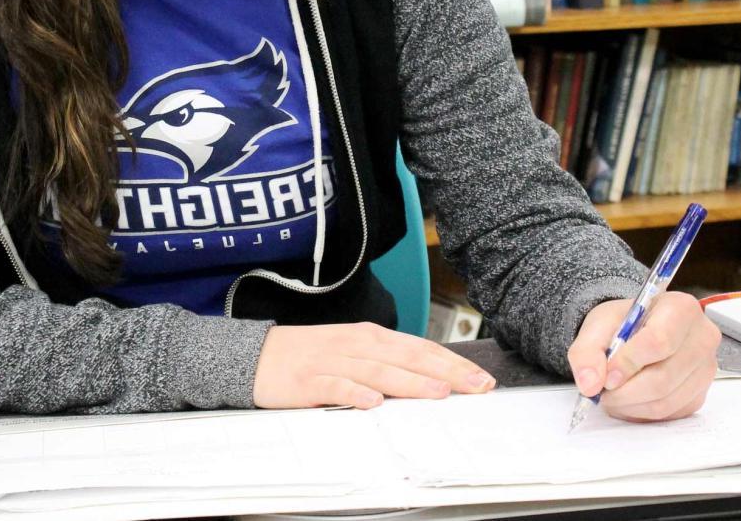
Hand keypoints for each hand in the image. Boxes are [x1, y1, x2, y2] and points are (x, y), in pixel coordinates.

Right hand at [253, 322, 495, 408]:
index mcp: (370, 336)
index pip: (419, 348)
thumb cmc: (312, 356)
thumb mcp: (353, 352)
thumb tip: (431, 378)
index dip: (452, 362)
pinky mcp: (308, 382)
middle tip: (476, 386)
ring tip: (438, 392)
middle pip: (407, 357)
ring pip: (378, 371)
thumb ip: (388, 363)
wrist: (259, 355)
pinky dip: (354, 393)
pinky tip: (373, 403)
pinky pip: (334, 388)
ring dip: (409, 382)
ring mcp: (332, 362)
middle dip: (445, 372)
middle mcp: (356, 344)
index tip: (480, 377)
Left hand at [567, 292, 720, 421]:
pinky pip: (670, 413)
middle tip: (602, 392)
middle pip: (664, 376)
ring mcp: (705, 369)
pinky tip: (627, 400)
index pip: (659, 341)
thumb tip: (589, 384)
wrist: (634, 332)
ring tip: (610, 396)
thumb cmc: (622, 323)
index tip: (606, 376)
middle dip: (626, 390)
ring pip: (666, 400)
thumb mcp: (597, 325)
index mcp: (681, 308)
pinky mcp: (700, 394)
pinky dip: (642, 412)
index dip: (629, 363)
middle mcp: (702, 338)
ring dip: (631, 404)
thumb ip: (587, 351)